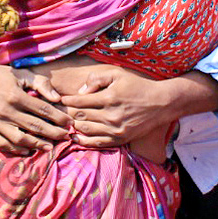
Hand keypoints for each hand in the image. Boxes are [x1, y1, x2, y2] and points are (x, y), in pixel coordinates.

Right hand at [0, 61, 69, 153]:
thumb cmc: (0, 75)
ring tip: (50, 147)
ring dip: (37, 144)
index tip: (70, 123)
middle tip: (66, 137)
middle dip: (53, 133)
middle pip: (35, 126)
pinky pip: (3, 144)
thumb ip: (41, 84)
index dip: (59, 118)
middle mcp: (5, 110)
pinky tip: (28, 151)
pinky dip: (16, 149)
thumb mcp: (21, 73)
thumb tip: (58, 99)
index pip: (43, 110)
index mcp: (15, 95)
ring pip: (20, 139)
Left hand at [53, 65, 172, 147]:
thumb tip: (80, 91)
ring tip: (64, 123)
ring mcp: (115, 129)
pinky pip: (96, 143)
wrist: (160, 104)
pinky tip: (75, 136)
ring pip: (85, 130)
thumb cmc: (138, 86)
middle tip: (56, 112)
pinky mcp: (120, 139)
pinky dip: (83, 140)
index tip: (60, 99)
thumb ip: (97, 79)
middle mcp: (111, 115)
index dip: (67, 101)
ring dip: (72, 127)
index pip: (80, 102)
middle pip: (80, 117)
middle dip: (66, 114)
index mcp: (109, 98)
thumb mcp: (118, 75)